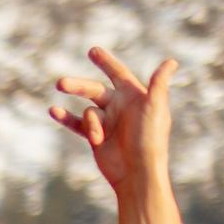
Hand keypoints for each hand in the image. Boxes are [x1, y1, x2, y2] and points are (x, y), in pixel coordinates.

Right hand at [49, 47, 180, 223]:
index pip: (118, 74)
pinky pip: (77, 123)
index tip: (92, 51)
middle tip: (61, 83)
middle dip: (78, 86)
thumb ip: (159, 84)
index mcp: (134, 97)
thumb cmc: (150, 139)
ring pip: (88, 110)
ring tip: (86, 129)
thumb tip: (171, 62)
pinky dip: (65, 117)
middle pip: (94, 90)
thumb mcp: (155, 108)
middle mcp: (120, 106)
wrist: (137, 172)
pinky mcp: (95, 136)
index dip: (106, 62)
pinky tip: (53, 111)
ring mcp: (106, 121)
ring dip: (89, 121)